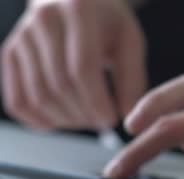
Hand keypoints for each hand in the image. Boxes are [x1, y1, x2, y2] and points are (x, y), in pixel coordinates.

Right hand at [1, 0, 146, 129]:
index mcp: (78, 11)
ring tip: (87, 120)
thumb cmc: (106, 23)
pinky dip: (39, 120)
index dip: (96, 101)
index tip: (111, 119)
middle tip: (102, 122)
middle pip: (60, 85)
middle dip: (84, 114)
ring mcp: (22, 37)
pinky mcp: (10, 53)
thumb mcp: (129, 41)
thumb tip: (128, 115)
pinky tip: (62, 121)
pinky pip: (17, 100)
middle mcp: (44, 20)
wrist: (71, 1)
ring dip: (66, 120)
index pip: (82, 67)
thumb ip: (132, 77)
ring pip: (38, 97)